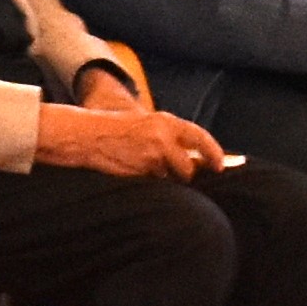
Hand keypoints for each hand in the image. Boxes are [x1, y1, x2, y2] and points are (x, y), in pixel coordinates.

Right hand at [34, 96, 221, 177]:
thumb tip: (196, 160)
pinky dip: (147, 182)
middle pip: (188, 167)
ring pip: (170, 178)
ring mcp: (153, 154)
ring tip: (140, 166)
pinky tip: (132, 170)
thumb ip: (169, 138)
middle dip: (181, 174)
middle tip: (167, 172)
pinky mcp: (142, 170)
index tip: (220, 166)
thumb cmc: (115, 131)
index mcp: (165, 121)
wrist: (86, 135)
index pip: (200, 137)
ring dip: (161, 178)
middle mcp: (163, 136)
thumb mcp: (146, 126)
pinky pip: (154, 184)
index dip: (213, 153)